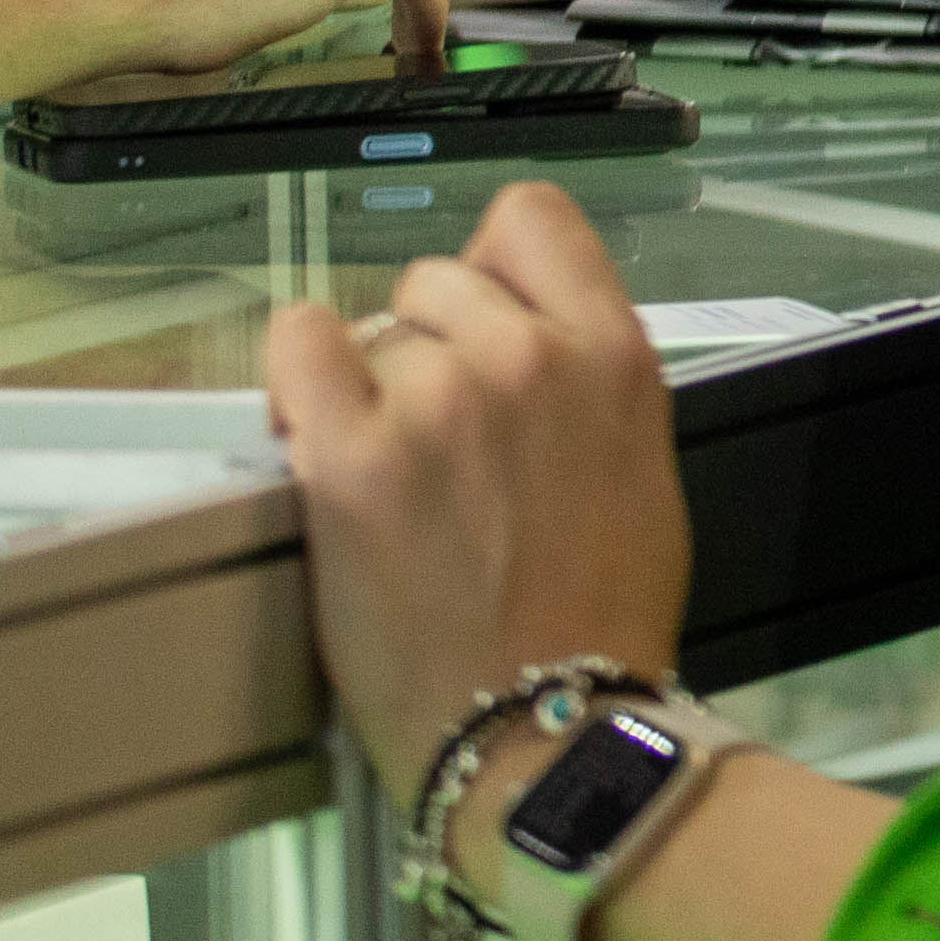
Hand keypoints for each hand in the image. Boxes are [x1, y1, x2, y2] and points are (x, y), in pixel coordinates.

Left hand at [263, 183, 690, 810]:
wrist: (541, 720)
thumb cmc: (600, 613)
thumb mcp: (642, 462)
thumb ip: (586, 379)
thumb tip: (518, 338)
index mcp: (614, 355)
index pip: (532, 220)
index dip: (497, 264)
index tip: (481, 316)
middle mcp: (531, 358)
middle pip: (440, 279)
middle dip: (430, 341)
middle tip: (432, 428)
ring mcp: (439, 402)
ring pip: (374, 328)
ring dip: (373, 385)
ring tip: (392, 469)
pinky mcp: (352, 457)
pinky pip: (300, 345)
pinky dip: (298, 374)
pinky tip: (315, 425)